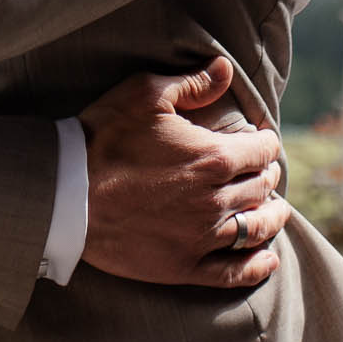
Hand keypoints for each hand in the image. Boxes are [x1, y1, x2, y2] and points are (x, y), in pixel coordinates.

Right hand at [79, 57, 288, 288]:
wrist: (66, 194)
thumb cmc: (104, 138)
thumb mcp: (145, 94)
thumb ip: (191, 83)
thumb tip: (225, 69)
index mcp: (214, 157)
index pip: (261, 149)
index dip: (265, 142)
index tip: (261, 140)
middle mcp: (217, 199)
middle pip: (261, 187)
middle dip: (267, 175)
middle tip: (264, 171)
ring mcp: (202, 236)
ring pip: (256, 228)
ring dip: (272, 217)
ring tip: (276, 211)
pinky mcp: (184, 266)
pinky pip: (234, 272)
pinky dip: (257, 266)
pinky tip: (267, 260)